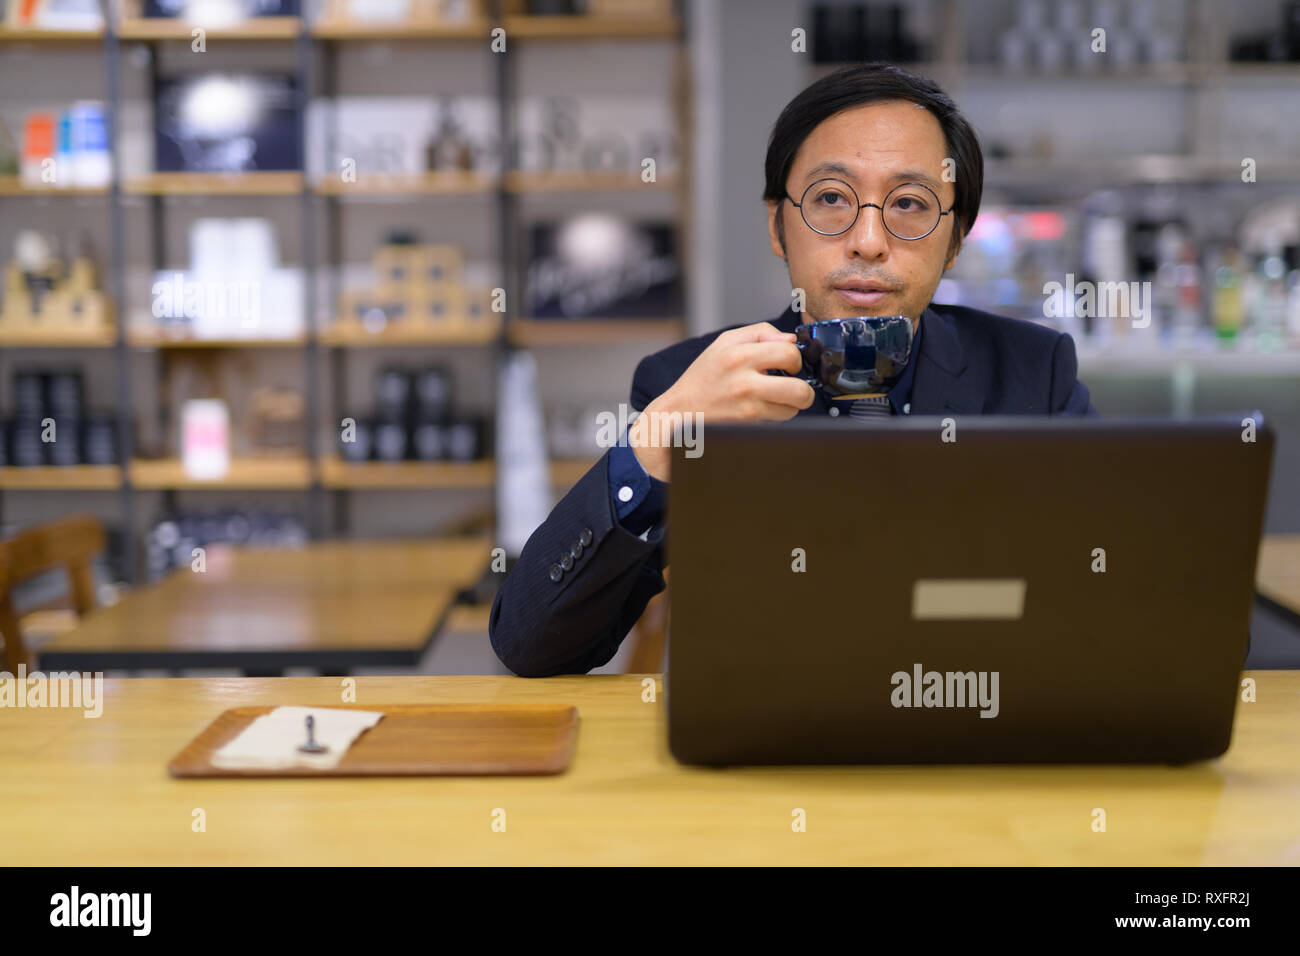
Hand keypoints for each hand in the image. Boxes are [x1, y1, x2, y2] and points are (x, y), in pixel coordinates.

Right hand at [629, 322, 813, 481]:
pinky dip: (775, 416)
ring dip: (788, 405)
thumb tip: (790, 339)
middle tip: (792, 386)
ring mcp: (746, 407)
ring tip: (772, 398)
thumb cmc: (703, 377)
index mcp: (739, 354)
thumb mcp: (724, 343)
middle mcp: (744, 382)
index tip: (788, 365)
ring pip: (792, 409)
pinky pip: (778, 422)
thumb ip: (760, 333)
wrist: (679, 412)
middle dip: (803, 390)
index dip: (795, 359)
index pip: (789, 352)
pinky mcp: (747, 426)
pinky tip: (760, 409)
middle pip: (800, 389)